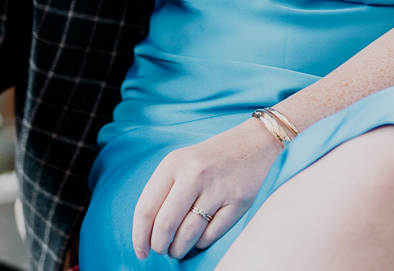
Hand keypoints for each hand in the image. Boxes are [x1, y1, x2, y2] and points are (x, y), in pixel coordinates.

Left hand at [132, 118, 283, 259]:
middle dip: (160, 245)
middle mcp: (194, 174)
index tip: (140, 251)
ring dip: (178, 249)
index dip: (139, 235)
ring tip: (177, 249)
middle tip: (161, 250)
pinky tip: (198, 240)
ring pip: (188, 234)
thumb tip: (148, 231)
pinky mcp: (238, 202)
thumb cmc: (211, 158)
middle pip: (165, 224)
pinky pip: (211, 235)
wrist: (255, 143)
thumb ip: (163, 190)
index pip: (146, 207)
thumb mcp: (181, 162)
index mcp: (173, 163)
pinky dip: (200, 244)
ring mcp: (217, 188)